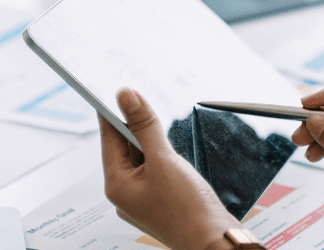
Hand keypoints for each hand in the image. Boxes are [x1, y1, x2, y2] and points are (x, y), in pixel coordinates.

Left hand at [101, 89, 240, 249]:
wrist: (215, 241)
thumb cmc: (188, 210)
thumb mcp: (164, 159)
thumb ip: (144, 125)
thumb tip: (126, 97)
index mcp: (117, 185)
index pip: (108, 139)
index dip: (112, 112)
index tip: (116, 89)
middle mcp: (125, 193)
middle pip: (124, 147)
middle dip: (133, 124)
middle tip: (141, 98)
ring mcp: (142, 198)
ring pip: (140, 157)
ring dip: (148, 138)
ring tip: (156, 119)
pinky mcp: (159, 199)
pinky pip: (153, 169)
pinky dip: (159, 154)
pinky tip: (169, 146)